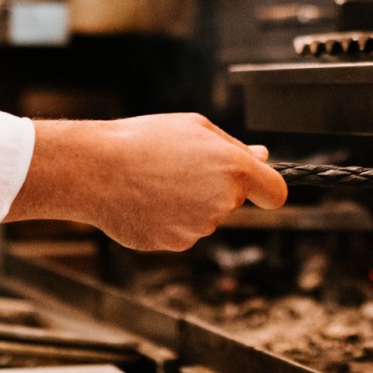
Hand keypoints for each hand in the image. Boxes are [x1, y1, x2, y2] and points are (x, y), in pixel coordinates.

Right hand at [4, 113, 286, 250]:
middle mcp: (222, 202)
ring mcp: (199, 228)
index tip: (261, 187)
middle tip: (182, 168)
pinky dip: (171, 220)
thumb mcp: (195, 127)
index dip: (269, 189)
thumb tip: (262, 156)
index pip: (276, 193)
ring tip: (158, 182)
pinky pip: (183, 232)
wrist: (97, 170)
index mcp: (233, 169)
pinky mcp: (175, 244)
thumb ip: (234, 146)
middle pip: (235, 202)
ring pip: (207, 218)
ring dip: (191, 204)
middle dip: (218, 188)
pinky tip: (149, 200)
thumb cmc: (144, 141)